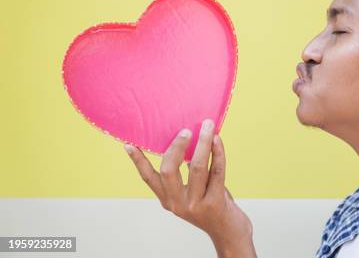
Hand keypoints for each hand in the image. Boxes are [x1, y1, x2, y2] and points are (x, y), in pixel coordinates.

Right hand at [124, 119, 255, 257]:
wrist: (229, 232)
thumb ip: (186, 175)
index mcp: (168, 200)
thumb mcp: (192, 193)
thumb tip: (187, 140)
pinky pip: (216, 171)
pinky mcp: (214, 203)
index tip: (129, 143)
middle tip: (185, 130)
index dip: (138, 161)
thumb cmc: (211, 206)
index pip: (148, 178)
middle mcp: (178, 203)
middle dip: (176, 146)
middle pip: (169, 170)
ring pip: (196, 167)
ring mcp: (196, 205)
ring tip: (206, 126)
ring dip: (202, 143)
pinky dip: (218, 153)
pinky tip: (217, 140)